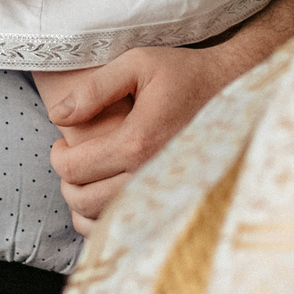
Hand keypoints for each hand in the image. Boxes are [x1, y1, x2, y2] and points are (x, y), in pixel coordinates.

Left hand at [46, 44, 242, 231]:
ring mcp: (163, 195)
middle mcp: (150, 175)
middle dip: (67, 179)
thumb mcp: (139, 63)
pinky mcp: (173, 203)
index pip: (73, 169)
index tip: (62, 141)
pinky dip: (107, 219)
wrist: (236, 91)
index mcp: (138, 142)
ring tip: (89, 176)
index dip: (57, 155)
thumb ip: (94, 88)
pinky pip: (127, 230)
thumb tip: (57, 114)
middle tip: (72, 157)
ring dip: (83, 202)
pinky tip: (109, 194)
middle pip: (82, 200)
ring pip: (101, 222)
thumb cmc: (186, 74)